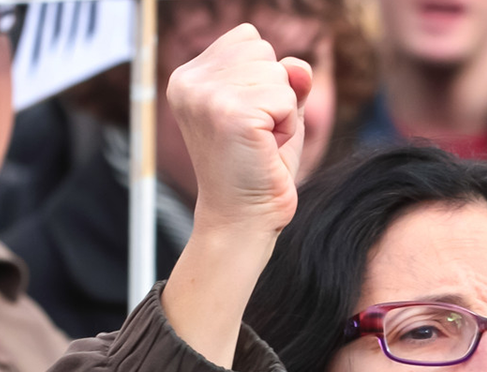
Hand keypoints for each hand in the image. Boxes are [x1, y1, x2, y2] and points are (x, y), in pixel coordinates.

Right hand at [168, 23, 312, 236]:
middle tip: (257, 134)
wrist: (243, 218)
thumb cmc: (258, 166)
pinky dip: (288, 126)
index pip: (248, 38)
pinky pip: (287, 98)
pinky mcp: (231, 114)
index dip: (263, 77)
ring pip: (278, 73)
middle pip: (264, 50)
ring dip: (283, 110)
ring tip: (260, 142)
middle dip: (274, 92)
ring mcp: (207, 97)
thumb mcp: (275, 111)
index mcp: (188, 76)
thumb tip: (298, 65)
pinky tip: (266, 149)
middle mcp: (190, 82)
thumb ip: (286, 78)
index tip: (247, 117)